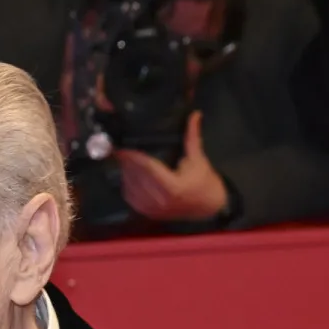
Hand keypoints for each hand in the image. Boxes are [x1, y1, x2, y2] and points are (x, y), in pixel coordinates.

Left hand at [113, 112, 230, 222]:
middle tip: (119, 150)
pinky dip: (127, 186)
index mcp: (173, 187)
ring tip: (123, 160)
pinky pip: (131, 198)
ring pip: (131, 188)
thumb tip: (195, 114)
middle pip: (136, 178)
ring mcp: (153, 209)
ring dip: (125, 174)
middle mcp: (160, 200)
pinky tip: (127, 175)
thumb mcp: (199, 159)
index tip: (123, 148)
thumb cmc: (205, 182)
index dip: (134, 157)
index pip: (148, 169)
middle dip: (127, 164)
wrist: (209, 208)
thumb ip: (192, 137)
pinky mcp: (149, 213)